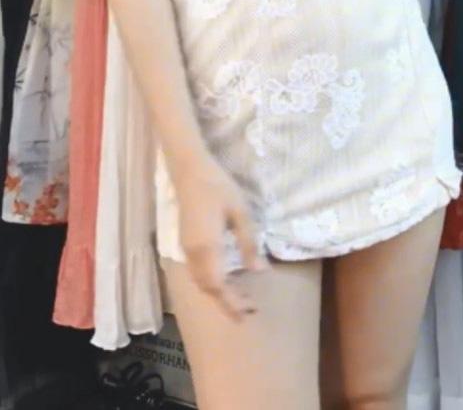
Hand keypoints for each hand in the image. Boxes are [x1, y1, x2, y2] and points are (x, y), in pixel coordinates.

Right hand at [174, 154, 269, 320]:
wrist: (188, 169)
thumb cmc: (217, 186)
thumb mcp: (240, 211)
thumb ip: (248, 243)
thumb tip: (259, 271)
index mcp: (207, 248)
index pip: (218, 286)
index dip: (232, 303)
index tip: (248, 313)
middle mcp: (193, 253)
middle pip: (207, 288)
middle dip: (226, 302)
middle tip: (249, 308)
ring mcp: (185, 248)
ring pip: (199, 281)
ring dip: (217, 292)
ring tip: (239, 296)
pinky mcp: (184, 241)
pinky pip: (195, 271)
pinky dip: (210, 281)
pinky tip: (225, 277)